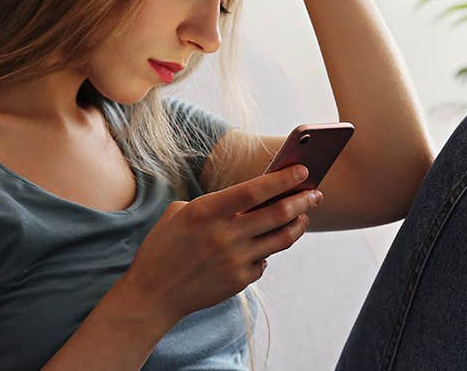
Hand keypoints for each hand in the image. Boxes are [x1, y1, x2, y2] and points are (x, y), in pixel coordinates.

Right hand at [117, 164, 321, 321]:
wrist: (152, 294)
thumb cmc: (163, 248)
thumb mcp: (179, 214)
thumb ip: (214, 204)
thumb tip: (251, 198)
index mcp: (206, 212)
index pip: (255, 190)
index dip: (282, 179)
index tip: (302, 171)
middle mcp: (224, 236)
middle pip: (277, 214)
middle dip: (302, 201)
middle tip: (315, 194)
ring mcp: (234, 261)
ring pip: (281, 239)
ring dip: (298, 224)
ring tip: (304, 215)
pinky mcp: (239, 281)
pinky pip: (265, 261)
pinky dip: (269, 250)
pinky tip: (270, 243)